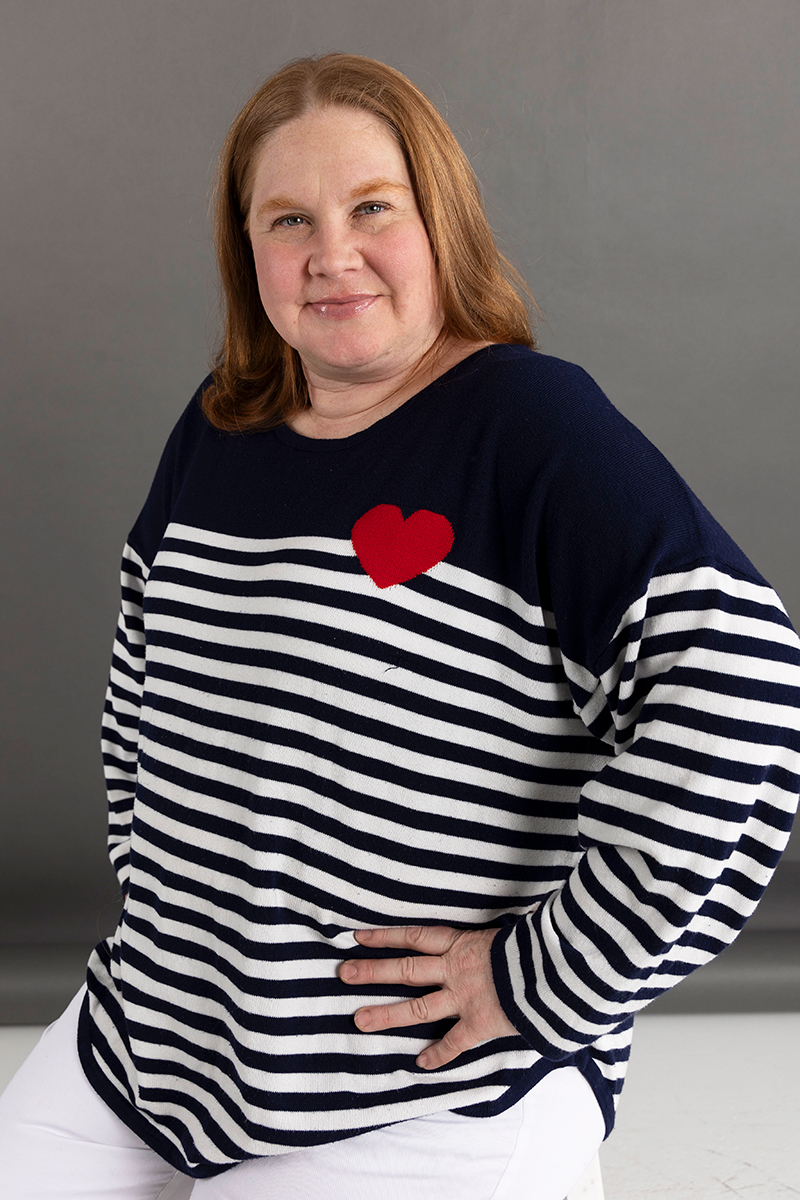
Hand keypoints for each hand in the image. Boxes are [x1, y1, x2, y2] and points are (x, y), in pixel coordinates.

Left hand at [339, 925, 518, 1069]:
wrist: (557, 970)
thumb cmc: (536, 945)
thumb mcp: (509, 930)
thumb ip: (492, 934)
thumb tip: (501, 922)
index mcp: (462, 943)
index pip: (415, 936)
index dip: (386, 936)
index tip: (358, 936)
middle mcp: (456, 969)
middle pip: (406, 969)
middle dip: (373, 971)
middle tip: (343, 973)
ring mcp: (465, 998)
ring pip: (418, 1007)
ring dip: (387, 1014)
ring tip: (358, 1020)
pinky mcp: (479, 1023)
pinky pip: (453, 1042)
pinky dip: (437, 1055)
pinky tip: (420, 1064)